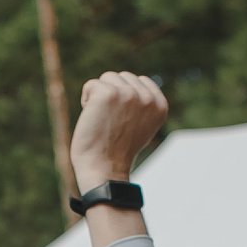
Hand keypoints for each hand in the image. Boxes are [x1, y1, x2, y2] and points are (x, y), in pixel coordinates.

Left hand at [71, 71, 168, 190]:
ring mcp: (129, 94)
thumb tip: (135, 81)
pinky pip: (91, 84)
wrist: (104, 170)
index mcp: (160, 106)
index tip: (123, 121)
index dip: (125, 98)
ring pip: (107, 78)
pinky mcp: (108, 93)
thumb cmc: (118, 151)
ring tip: (103, 120)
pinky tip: (93, 119)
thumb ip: (142, 104)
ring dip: (99, 97)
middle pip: (122, 77)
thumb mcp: (142, 126)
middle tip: (112, 122)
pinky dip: (86, 101)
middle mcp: (147, 98)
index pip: (139, 80)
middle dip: (112, 95)